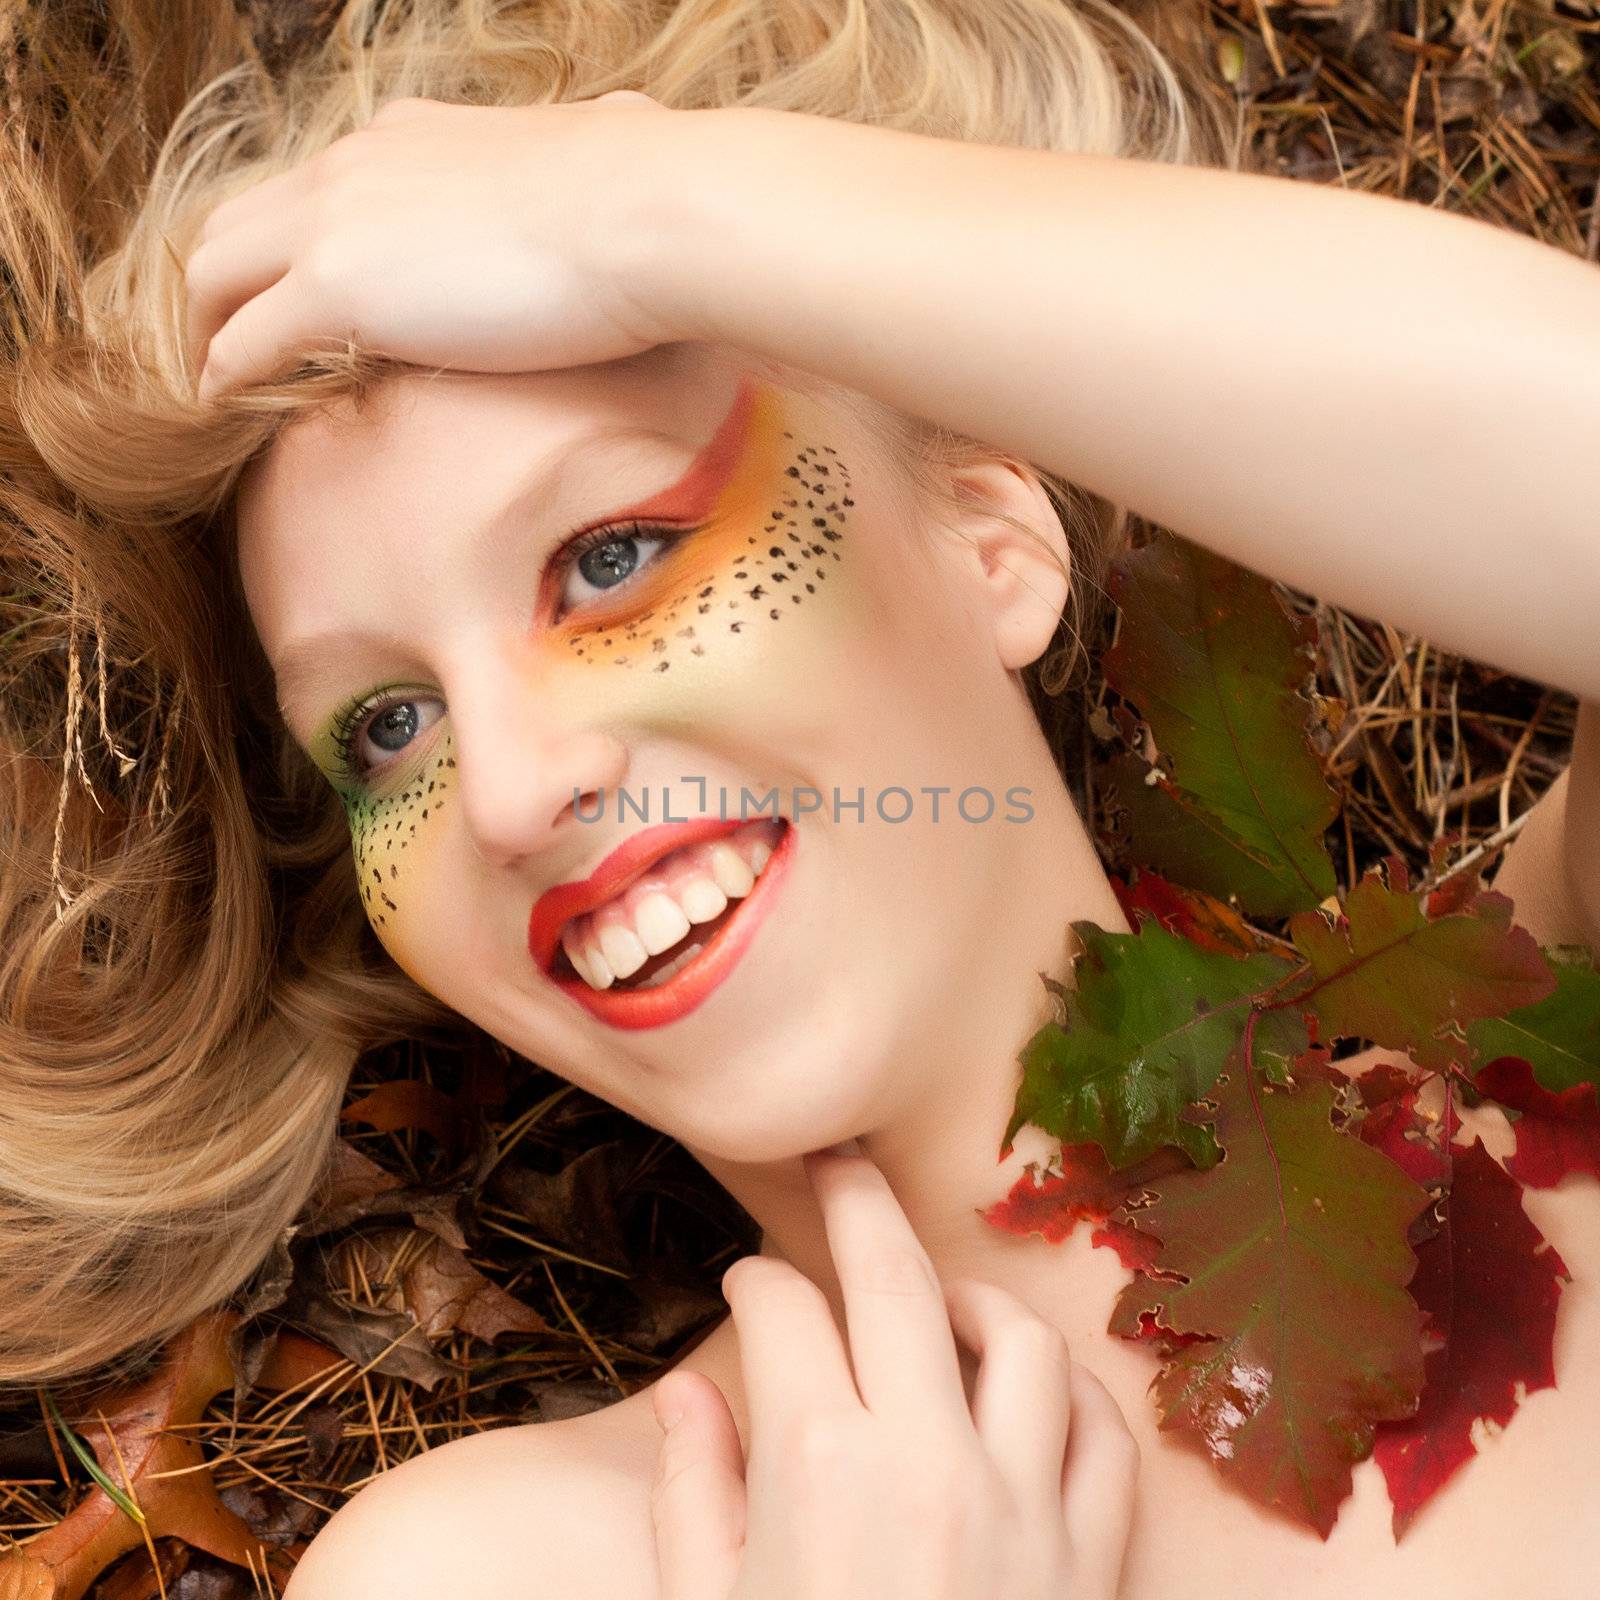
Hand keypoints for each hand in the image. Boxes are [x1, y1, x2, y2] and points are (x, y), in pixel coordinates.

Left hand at [184, 90, 689, 399]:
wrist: (644, 215)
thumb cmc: (641, 201)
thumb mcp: (591, 165)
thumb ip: (575, 171)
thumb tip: (635, 129)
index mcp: (409, 137)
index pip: (315, 188)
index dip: (290, 245)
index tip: (296, 296)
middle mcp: (355, 164)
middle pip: (239, 219)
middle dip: (220, 283)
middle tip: (226, 340)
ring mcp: (337, 221)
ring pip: (214, 270)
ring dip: (205, 327)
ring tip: (212, 378)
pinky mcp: (336, 287)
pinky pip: (243, 340)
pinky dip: (221, 373)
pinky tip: (223, 404)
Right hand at [648, 1140, 1140, 1599]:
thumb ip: (692, 1493)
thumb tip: (690, 1390)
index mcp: (817, 1470)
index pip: (784, 1312)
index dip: (755, 1277)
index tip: (748, 1277)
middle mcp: (925, 1463)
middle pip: (895, 1277)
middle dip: (855, 1202)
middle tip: (836, 1164)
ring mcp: (1022, 1509)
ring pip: (1018, 1342)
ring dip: (974, 1297)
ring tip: (940, 1294)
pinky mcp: (1090, 1564)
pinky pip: (1104, 1440)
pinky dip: (1073, 1397)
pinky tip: (1032, 1390)